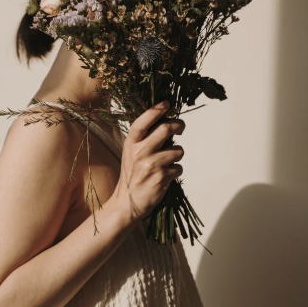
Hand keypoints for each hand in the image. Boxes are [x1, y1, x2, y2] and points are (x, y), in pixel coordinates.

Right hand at [113, 101, 185, 225]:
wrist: (126, 203)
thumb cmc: (132, 174)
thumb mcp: (131, 153)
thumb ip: (145, 139)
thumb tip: (166, 123)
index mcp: (131, 143)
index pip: (143, 122)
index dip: (155, 110)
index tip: (166, 103)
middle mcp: (140, 151)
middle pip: (166, 129)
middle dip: (179, 125)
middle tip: (181, 127)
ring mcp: (151, 165)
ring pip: (178, 150)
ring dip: (177, 155)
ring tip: (167, 162)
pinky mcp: (161, 177)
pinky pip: (179, 168)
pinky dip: (176, 171)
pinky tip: (165, 176)